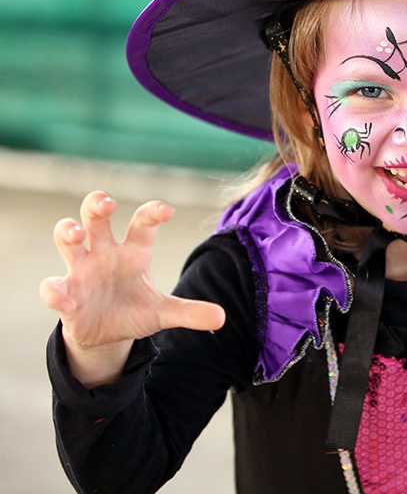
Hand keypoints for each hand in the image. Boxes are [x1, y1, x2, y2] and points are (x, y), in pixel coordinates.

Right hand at [40, 191, 225, 352]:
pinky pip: (53, 287)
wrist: (106, 334)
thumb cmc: (135, 310)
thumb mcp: (164, 313)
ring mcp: (81, 270)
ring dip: (68, 232)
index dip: (152, 213)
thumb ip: (190, 312)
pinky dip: (57, 293)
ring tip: (75, 234)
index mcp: (133, 252)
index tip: (167, 210)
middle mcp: (105, 253)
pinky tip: (68, 302)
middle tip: (107, 202)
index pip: (142, 223)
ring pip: (67, 239)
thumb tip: (222, 318)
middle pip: (96, 218)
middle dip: (97, 204)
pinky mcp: (64, 293)